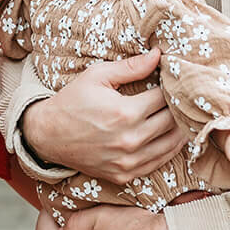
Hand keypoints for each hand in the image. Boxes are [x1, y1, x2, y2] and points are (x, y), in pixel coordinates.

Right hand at [22, 51, 189, 181]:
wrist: (47, 136)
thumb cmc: (72, 101)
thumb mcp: (97, 76)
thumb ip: (131, 66)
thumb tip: (159, 54)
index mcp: (125, 113)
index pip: (165, 98)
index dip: (171, 88)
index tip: (172, 82)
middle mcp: (130, 140)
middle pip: (172, 122)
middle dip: (178, 108)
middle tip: (180, 99)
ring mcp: (128, 161)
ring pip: (171, 145)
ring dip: (180, 130)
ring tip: (181, 116)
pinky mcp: (125, 175)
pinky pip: (157, 163)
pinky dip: (168, 150)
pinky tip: (170, 137)